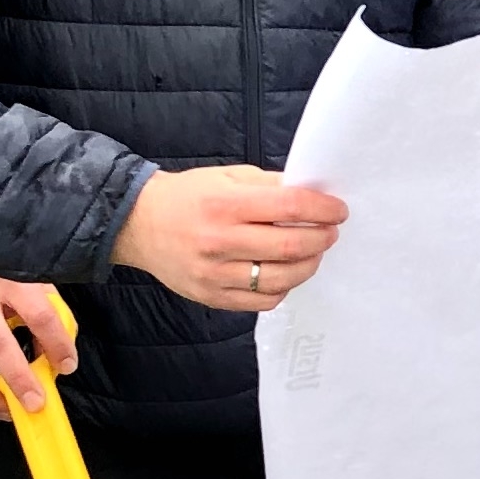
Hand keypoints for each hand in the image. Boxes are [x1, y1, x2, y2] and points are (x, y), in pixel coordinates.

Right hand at [113, 164, 348, 311]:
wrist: (140, 225)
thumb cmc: (189, 196)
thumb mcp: (228, 177)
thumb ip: (270, 185)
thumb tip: (314, 193)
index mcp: (225, 204)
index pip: (289, 206)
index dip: (323, 208)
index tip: (339, 210)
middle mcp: (219, 241)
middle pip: (290, 247)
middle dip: (321, 239)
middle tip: (330, 232)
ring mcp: (215, 274)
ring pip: (281, 279)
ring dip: (309, 265)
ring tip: (313, 252)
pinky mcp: (212, 297)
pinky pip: (263, 301)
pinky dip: (283, 287)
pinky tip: (285, 273)